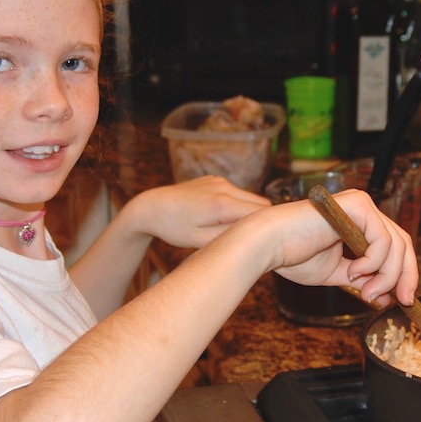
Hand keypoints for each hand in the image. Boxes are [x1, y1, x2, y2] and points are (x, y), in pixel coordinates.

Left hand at [129, 176, 269, 248]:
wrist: (151, 207)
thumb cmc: (174, 228)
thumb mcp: (202, 242)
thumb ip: (231, 237)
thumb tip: (256, 236)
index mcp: (223, 204)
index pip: (264, 214)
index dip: (268, 228)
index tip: (267, 242)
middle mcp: (225, 187)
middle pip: (262, 204)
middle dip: (260, 220)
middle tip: (252, 239)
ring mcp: (220, 181)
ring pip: (250, 198)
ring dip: (247, 213)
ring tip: (232, 229)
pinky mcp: (214, 179)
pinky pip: (236, 193)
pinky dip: (235, 205)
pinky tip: (219, 217)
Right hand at [268, 189, 418, 306]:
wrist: (269, 244)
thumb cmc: (294, 255)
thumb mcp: (337, 273)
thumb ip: (363, 280)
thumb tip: (387, 297)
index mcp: (360, 222)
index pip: (395, 246)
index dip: (404, 273)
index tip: (403, 299)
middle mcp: (364, 210)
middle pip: (402, 243)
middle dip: (405, 276)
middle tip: (402, 301)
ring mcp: (362, 205)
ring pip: (395, 244)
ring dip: (386, 275)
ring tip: (366, 292)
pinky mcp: (358, 205)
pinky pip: (382, 239)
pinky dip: (373, 262)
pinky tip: (354, 272)